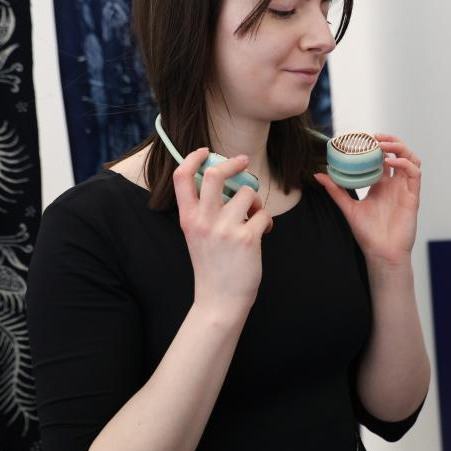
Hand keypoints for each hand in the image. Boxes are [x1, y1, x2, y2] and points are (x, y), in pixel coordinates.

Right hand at [173, 149, 274, 315]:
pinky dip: (268, 221)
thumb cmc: (212, 264)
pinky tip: (264, 232)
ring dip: (257, 201)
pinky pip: (264, 214)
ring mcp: (225, 229)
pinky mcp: (247, 239)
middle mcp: (204, 220)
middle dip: (234, 163)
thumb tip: (223, 179)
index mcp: (188, 218)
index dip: (193, 157)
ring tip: (256, 216)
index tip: (206, 151)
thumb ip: (204, 209)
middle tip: (244, 162)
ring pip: (248, 193)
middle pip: (216, 174)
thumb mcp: (196, 234)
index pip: (182, 177)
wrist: (220, 300)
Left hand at [314, 133, 420, 267]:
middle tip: (374, 137)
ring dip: (399, 148)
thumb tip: (318, 175)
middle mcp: (395, 185)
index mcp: (381, 185)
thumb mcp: (348, 207)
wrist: (381, 253)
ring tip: (384, 145)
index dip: (377, 146)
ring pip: (411, 159)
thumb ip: (336, 191)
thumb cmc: (368, 234)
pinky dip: (404, 163)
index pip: (383, 159)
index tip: (364, 138)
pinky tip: (390, 162)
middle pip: (399, 154)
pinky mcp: (413, 196)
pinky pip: (414, 173)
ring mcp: (405, 189)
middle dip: (389, 141)